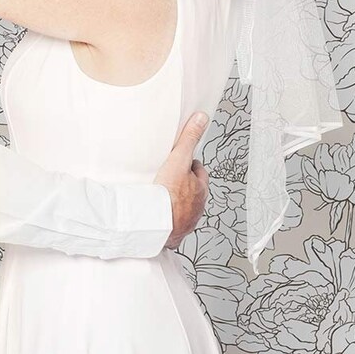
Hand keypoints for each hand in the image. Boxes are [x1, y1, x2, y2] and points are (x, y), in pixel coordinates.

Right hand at [153, 112, 210, 249]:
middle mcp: (196, 208)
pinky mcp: (172, 234)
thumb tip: (201, 119)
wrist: (154, 224)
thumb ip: (189, 139)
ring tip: (159, 197)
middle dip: (183, 185)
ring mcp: (185, 222)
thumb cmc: (168, 195)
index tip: (181, 162)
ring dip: (174, 202)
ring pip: (182, 208)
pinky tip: (154, 214)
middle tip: (168, 178)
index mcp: (200, 190)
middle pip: (191, 191)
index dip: (189, 165)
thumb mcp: (178, 159)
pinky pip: (169, 224)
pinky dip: (164, 219)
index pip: (198, 172)